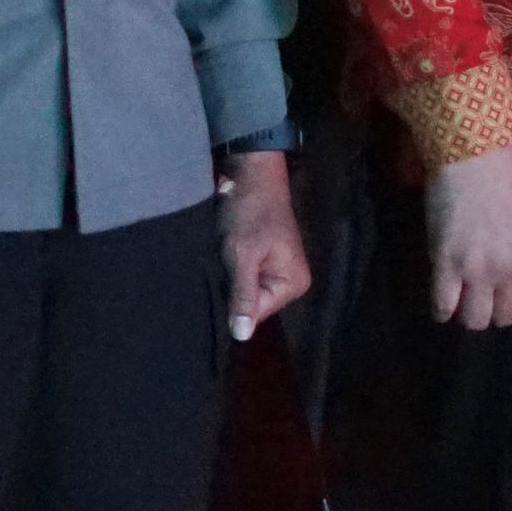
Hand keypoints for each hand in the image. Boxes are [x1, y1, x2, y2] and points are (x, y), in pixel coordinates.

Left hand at [219, 150, 311, 341]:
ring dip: (229, 280)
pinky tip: (221, 259)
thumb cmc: (250, 212)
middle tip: (217, 271)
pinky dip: (231, 270)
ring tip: (218, 265)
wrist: (250, 173)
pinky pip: (244, 278)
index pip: (257, 314)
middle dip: (231, 291)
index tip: (218, 285)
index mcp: (294, 283)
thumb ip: (243, 296)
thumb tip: (242, 337)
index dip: (234, 304)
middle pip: (252, 304)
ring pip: (244, 291)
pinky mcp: (263, 260)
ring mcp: (277, 270)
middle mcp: (290, 281)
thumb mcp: (243, 255)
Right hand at [427, 142, 511, 330]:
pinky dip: (442, 310)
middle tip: (489, 293)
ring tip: (466, 299)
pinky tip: (443, 304)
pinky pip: (442, 305)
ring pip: (476, 320)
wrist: (476, 149)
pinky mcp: (446, 265)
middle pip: (508, 316)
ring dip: (472, 313)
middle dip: (499, 307)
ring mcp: (478, 272)